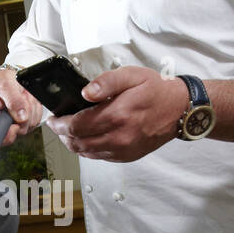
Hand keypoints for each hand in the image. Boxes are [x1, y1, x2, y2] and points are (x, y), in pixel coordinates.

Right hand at [0, 70, 43, 146]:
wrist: (11, 78)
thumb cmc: (2, 80)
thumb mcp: (5, 84)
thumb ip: (13, 100)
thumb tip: (21, 117)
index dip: (7, 135)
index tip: (16, 125)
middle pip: (16, 134)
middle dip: (24, 117)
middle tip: (21, 100)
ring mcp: (11, 124)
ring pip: (28, 127)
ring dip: (31, 110)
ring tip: (23, 98)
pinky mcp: (22, 123)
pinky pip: (34, 122)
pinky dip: (35, 110)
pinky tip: (27, 101)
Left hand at [48, 66, 189, 161]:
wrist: (180, 109)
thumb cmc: (156, 90)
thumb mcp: (132, 75)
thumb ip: (106, 82)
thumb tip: (85, 93)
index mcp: (117, 115)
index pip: (77, 125)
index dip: (60, 124)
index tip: (53, 118)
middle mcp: (119, 137)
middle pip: (78, 142)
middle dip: (62, 134)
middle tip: (57, 125)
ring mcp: (123, 149)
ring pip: (87, 153)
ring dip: (73, 143)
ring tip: (68, 132)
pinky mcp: (127, 156)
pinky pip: (100, 157)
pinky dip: (87, 150)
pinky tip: (86, 139)